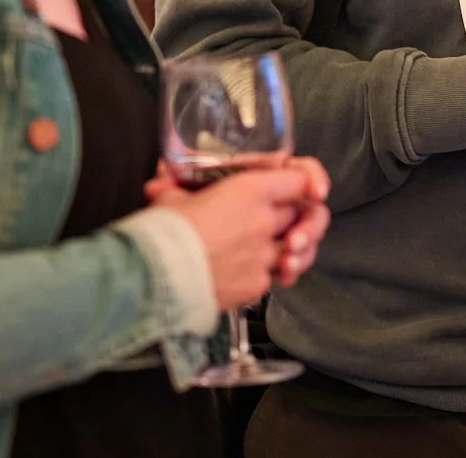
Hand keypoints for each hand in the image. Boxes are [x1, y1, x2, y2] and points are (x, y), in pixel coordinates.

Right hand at [147, 161, 325, 310]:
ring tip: (278, 253)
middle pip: (300, 214)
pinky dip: (262, 274)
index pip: (299, 179)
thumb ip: (176, 187)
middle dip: (296, 217)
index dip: (308, 180)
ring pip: (294, 249)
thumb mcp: (169, 198)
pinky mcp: (256, 286)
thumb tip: (161, 181)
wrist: (153, 279)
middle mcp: (264, 221)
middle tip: (286, 221)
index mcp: (250, 190)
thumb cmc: (161, 231)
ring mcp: (263, 256)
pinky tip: (245, 273)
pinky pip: (269, 276)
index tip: (311, 188)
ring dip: (288, 250)